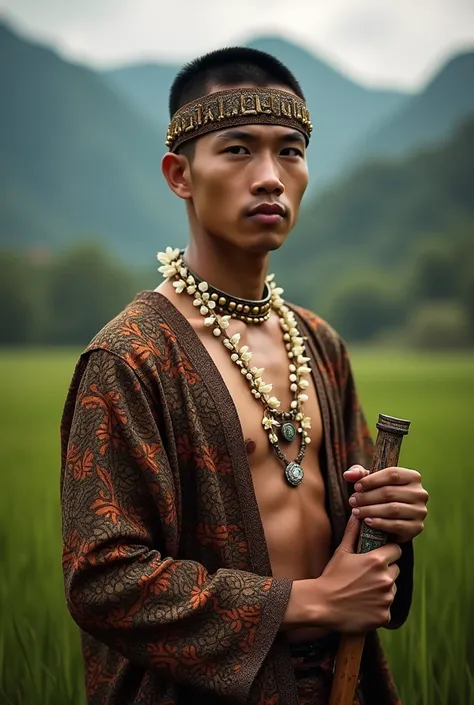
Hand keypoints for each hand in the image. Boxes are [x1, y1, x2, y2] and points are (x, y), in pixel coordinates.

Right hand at [317, 516, 400, 631]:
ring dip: (382, 589)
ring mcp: (386, 599)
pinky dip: (378, 608)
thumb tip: (356, 515)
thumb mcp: (342, 552)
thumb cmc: (331, 576)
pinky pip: (386, 608)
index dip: (388, 552)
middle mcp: (386, 579)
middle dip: (385, 571)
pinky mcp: (384, 616)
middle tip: (366, 576)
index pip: (396, 551)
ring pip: (392, 589)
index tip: (378, 556)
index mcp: (377, 561)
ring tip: (363, 591)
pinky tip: (363, 606)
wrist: (322, 605)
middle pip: (395, 570)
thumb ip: (353, 532)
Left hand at [344, 465, 428, 543]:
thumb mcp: (370, 481)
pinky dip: (380, 523)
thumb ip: (358, 474)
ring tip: (356, 511)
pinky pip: (396, 525)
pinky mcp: (417, 527)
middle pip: (390, 492)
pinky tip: (367, 522)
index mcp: (412, 477)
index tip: (356, 487)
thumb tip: (347, 475)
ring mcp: (420, 511)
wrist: (392, 521)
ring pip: (392, 509)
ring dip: (370, 510)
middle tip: (352, 501)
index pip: (392, 474)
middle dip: (367, 497)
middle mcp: (420, 493)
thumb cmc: (380, 495)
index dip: (371, 480)